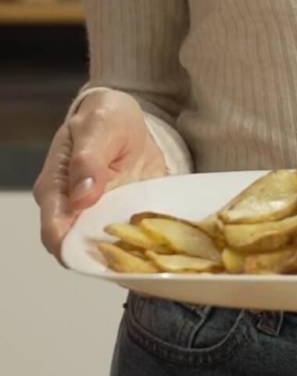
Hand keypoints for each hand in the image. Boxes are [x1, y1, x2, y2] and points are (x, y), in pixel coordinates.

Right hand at [34, 89, 165, 257]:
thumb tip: (81, 197)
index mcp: (56, 190)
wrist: (127, 118)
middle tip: (140, 255)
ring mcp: (97, 216)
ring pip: (107, 249)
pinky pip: (129, 239)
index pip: (56, 233)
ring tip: (155, 253)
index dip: (75, 249)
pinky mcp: (120, 217)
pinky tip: (163, 245)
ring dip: (128, 254)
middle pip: (81, 249)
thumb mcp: (98, 128)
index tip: (107, 252)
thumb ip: (88, 160)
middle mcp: (72, 211)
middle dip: (107, 257)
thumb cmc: (106, 118)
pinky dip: (143, 244)